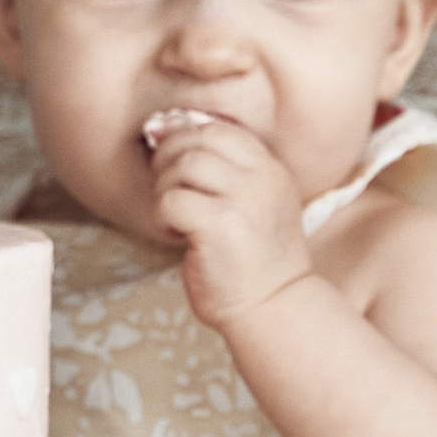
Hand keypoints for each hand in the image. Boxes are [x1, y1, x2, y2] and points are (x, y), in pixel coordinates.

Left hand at [145, 111, 312, 329]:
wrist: (274, 307)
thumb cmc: (253, 261)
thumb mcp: (255, 205)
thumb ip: (225, 173)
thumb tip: (165, 131)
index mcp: (271, 171)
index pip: (221, 129)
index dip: (185, 134)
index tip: (168, 155)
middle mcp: (261, 179)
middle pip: (199, 139)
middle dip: (168, 156)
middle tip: (163, 185)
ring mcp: (243, 200)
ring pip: (184, 165)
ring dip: (164, 187)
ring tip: (173, 214)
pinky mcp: (220, 226)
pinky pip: (172, 200)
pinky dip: (162, 215)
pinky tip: (175, 233)